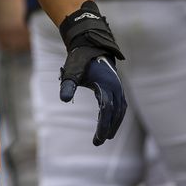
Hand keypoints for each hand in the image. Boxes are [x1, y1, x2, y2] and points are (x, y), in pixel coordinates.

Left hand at [59, 0, 127, 145]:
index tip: (98, 138)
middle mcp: (115, 86)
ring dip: (114, 124)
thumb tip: (65, 99)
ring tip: (105, 136)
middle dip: (109, 128)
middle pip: (116, 113)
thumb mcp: (71, 70)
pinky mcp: (116, 87)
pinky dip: (116, 116)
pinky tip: (108, 123)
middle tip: (98, 142)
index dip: (103, 125)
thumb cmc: (80, 58)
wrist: (91, 44)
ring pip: (120, 110)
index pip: (107, 110)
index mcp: (106, 84)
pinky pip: (120, 105)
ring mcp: (118, 87)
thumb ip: (68, 84)